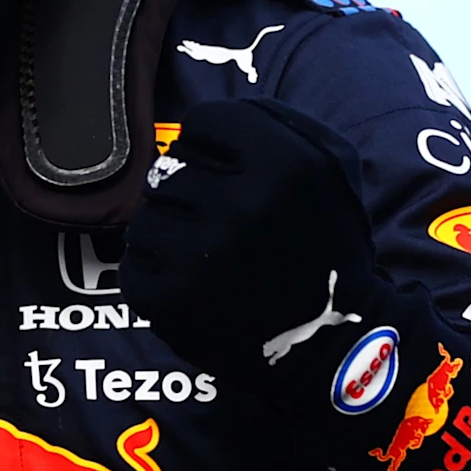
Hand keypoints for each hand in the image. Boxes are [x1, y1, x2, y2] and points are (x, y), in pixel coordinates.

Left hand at [126, 101, 470, 470]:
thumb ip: (275, 123)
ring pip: (150, 214)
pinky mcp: (168, 296)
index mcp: (286, 161)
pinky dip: (157, 272)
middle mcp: (242, 203)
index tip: (243, 184)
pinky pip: (135, 259)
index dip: (219, 152)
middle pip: (172, 168)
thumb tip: (203, 121)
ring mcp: (201, 253)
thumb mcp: (332, 167)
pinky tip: (198, 288)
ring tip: (218, 262)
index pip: (205, 122)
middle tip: (234, 232)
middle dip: (196, 194)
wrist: (334, 348)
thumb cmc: (327, 248)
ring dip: (174, 233)